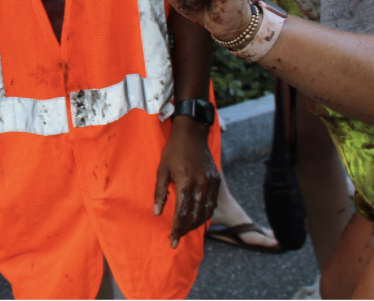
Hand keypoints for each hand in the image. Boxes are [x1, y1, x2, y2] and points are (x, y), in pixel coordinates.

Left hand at [154, 120, 220, 247]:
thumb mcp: (162, 170)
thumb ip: (160, 192)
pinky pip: (212, 202)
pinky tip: (197, 216)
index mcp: (185, 182)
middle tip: (177, 238)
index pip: (182, 212)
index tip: (172, 240)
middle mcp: (201, 185)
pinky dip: (206, 213)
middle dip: (186, 229)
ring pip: (207, 212)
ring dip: (196, 224)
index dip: (177, 229)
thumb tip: (157, 213)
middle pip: (196, 216)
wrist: (192, 134)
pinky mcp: (216, 180)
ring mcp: (211, 183)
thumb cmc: (173, 151)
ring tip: (186, 230)